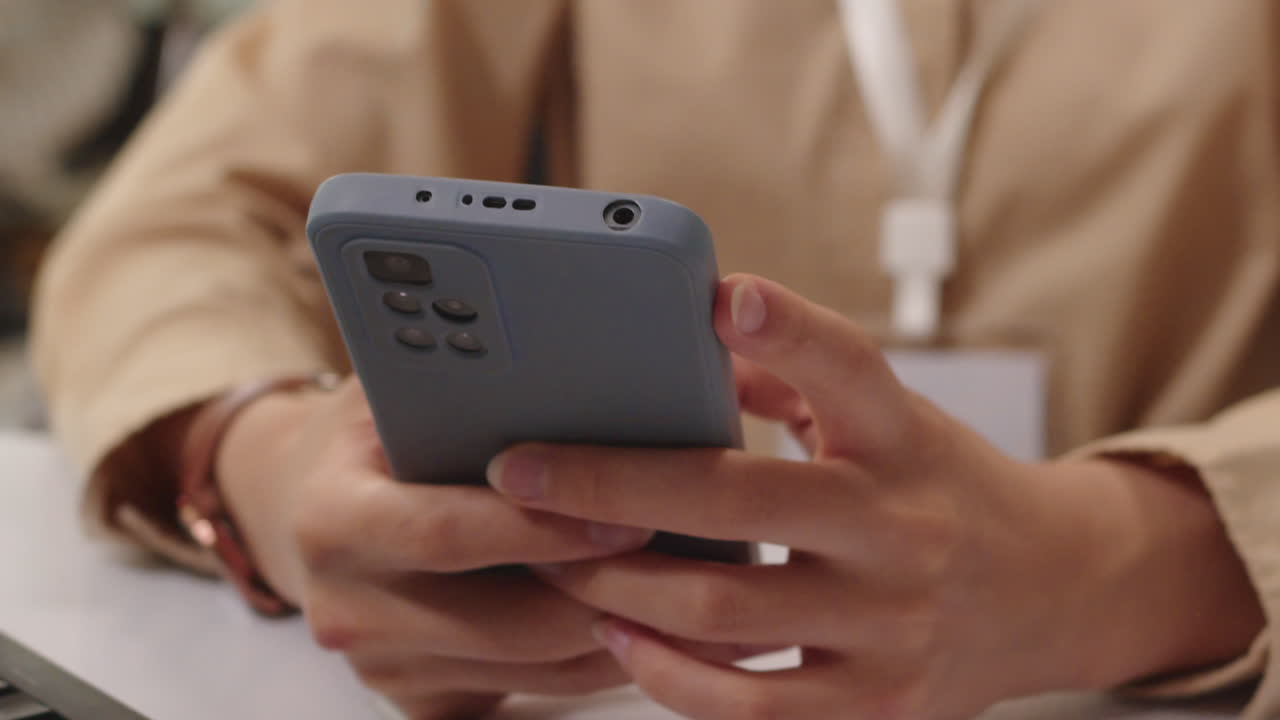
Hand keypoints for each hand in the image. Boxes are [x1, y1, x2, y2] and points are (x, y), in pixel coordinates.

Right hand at [214, 377, 655, 718]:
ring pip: (532, 669)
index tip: (627, 515)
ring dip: (620, 636)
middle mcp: (350, 606)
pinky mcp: (420, 700)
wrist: (310, 506)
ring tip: (697, 596)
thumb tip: (583, 375)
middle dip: (605, 592)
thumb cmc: (376, 434)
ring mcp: (384, 665)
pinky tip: (652, 627)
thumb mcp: (400, 390)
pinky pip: (528, 695)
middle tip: (689, 560)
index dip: (541, 530)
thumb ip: (472, 386)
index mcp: (335, 520)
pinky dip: (596, 665)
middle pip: (503, 622)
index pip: (447, 534)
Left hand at [486, 274, 1263, 719]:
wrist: (1053, 590)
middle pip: (742, 504)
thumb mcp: (891, 419)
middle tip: (521, 473)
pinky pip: (751, 707)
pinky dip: (670, 676)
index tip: (722, 297)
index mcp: (903, 439)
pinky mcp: (878, 705)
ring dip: (618, 584)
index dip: (789, 331)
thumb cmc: (944, 487)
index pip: (850, 369)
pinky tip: (618, 637)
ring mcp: (891, 626)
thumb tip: (686, 341)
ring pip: (725, 616)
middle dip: (613, 486)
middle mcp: (901, 529)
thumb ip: (792, 381)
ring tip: (552, 557)